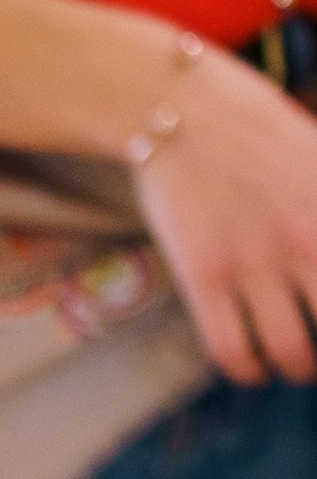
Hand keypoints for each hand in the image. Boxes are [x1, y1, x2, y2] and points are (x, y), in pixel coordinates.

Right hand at [0, 0, 316, 387]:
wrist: (175, 107)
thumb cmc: (249, 119)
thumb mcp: (315, 152)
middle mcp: (304, 240)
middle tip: (316, 348)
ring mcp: (253, 263)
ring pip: (291, 353)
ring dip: (295, 368)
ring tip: (290, 364)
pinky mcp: (204, 278)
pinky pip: (231, 350)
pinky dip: (245, 371)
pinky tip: (248, 366)